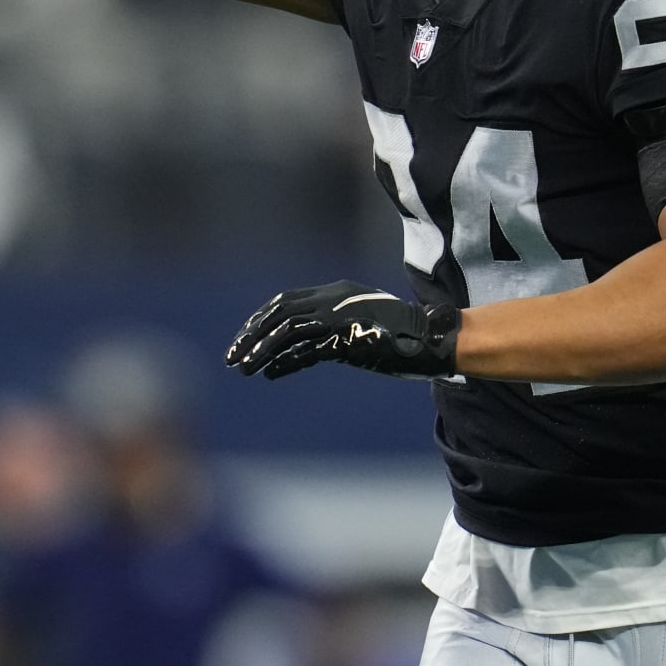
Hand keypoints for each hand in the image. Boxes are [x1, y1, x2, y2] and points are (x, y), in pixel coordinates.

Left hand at [225, 280, 460, 380]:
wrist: (432, 339)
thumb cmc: (399, 335)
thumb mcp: (358, 327)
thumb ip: (329, 332)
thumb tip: (292, 352)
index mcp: (336, 292)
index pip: (285, 300)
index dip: (261, 320)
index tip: (244, 338)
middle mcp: (335, 299)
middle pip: (280, 312)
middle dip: (252, 334)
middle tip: (233, 355)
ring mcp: (342, 316)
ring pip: (288, 329)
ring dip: (262, 349)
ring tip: (243, 368)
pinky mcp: (349, 338)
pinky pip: (309, 349)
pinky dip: (287, 362)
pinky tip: (270, 374)